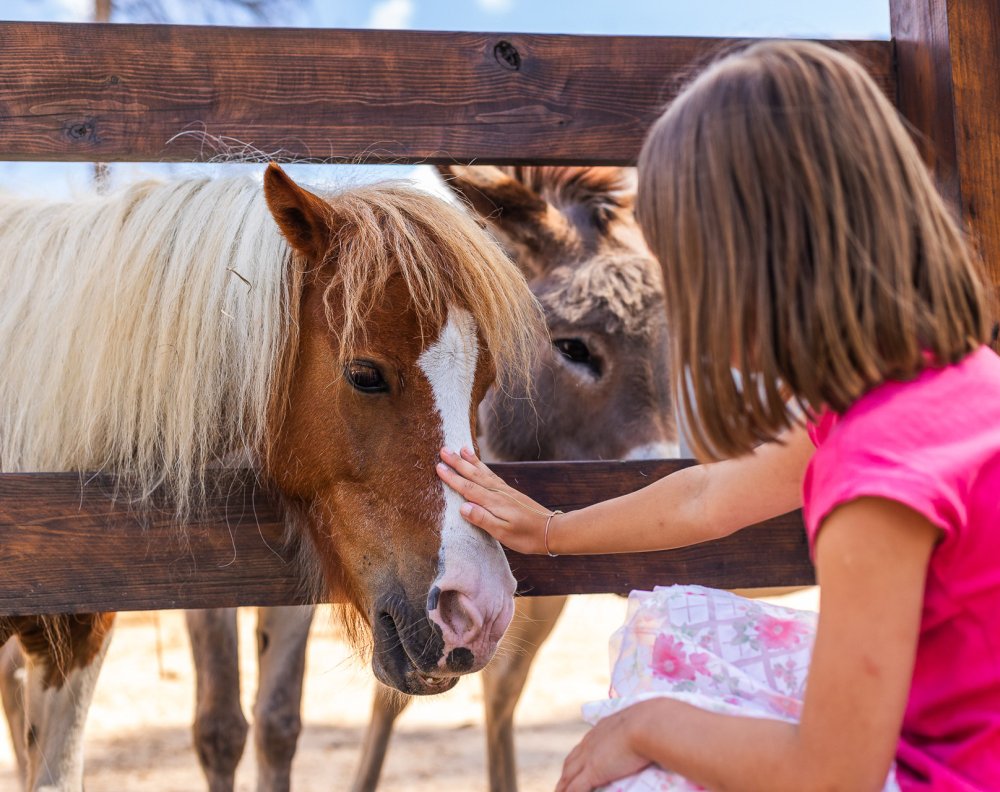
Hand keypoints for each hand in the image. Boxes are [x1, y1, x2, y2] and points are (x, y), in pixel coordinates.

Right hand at [435, 446, 557, 554]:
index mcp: (494, 502)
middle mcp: (498, 493)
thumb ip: (482, 519)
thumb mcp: (503, 533)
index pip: (468, 488)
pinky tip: (480, 465)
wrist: (552, 531)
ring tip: (461, 448)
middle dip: (458, 463)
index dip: (452, 478)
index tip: (438, 466)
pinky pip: (492, 475)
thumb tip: (462, 506)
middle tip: (443, 450)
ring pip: (484, 472)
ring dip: (471, 461)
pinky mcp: (510, 493)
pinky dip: (483, 467)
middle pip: (474, 475)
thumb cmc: (526, 536)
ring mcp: (505, 491)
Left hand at [556, 702, 653, 791]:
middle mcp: (591, 742)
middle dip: (565, 775)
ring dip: (562, 787)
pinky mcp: (594, 771)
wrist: (647, 724)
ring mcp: (590, 757)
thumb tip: (653, 733)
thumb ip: (641, 731)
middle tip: (561, 786)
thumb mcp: (642, 725)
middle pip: (571, 762)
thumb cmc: (652, 723)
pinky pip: (575, 789)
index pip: (584, 746)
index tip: (575, 766)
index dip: (578, 758)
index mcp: (601, 730)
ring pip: (568, 776)